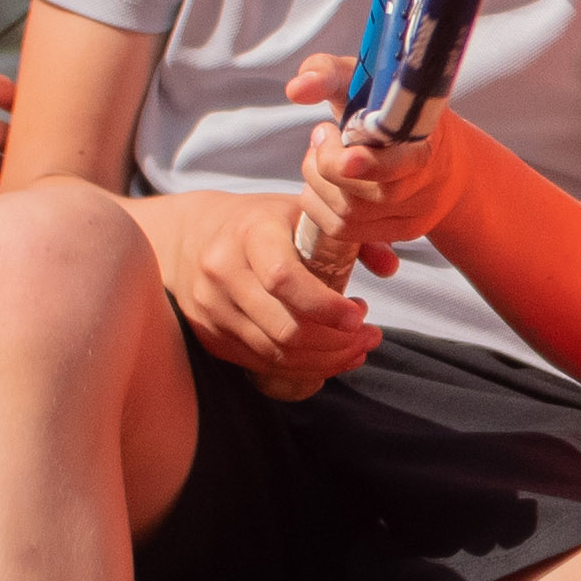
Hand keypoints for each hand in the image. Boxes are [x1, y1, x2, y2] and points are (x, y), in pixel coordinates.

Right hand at [149, 186, 376, 384]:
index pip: (284, 279)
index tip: (360, 316)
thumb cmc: (263, 223)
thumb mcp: (302, 212)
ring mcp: (211, 308)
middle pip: (283, 327)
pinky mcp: (210, 336)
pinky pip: (262, 364)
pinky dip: (301, 368)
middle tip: (369, 336)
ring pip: (275, 353)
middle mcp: (223, 271)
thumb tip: (389, 267)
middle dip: (336, 342)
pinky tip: (328, 357)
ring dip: (325, 359)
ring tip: (356, 348)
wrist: (192, 236)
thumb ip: (352, 237)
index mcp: (250, 233)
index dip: (326, 306)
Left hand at [281, 51, 475, 277]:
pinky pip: (343, 229)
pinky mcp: (398, 231)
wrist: (438, 152)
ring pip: (349, 213)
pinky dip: (319, 204)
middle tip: (322, 134)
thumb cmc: (393, 108)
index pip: (401, 163)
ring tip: (322, 155)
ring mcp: (414, 213)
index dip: (371, 165)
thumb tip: (297, 89)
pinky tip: (323, 183)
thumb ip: (329, 74)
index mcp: (425, 140)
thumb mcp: (367, 80)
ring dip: (318, 182)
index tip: (345, 158)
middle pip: (365, 195)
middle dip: (327, 164)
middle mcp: (426, 183)